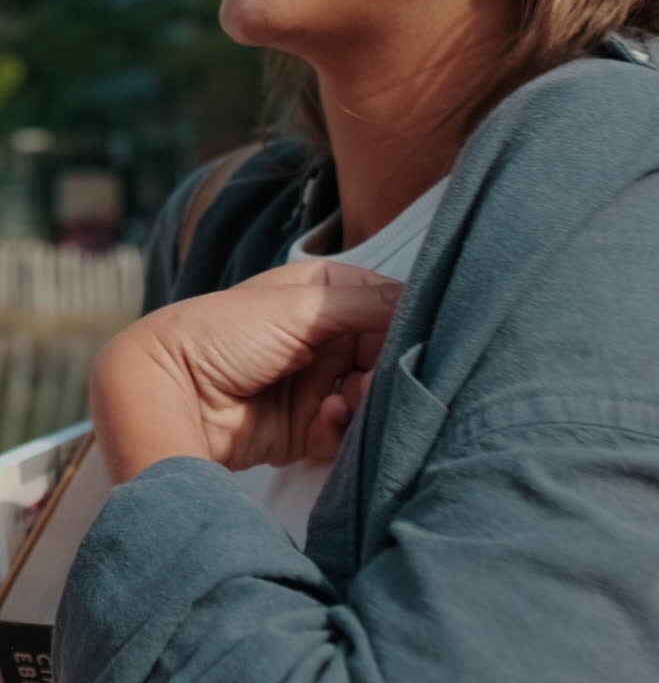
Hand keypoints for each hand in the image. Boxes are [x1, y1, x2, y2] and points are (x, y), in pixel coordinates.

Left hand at [91, 259, 402, 482]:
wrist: (169, 395)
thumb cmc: (226, 333)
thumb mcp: (301, 306)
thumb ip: (367, 305)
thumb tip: (422, 301)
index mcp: (322, 293)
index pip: (384, 303)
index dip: (404, 321)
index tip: (423, 339)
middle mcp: (323, 335)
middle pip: (383, 353)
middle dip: (387, 368)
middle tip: (376, 378)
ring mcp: (316, 382)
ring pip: (371, 394)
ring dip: (367, 401)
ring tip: (347, 400)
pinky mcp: (306, 428)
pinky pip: (347, 431)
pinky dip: (343, 429)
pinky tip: (327, 420)